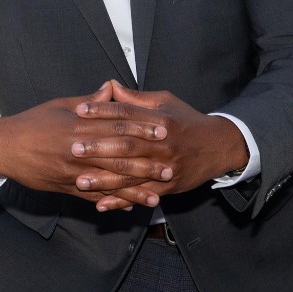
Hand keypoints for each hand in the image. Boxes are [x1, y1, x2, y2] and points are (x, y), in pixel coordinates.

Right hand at [0, 82, 172, 208]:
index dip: (142, 128)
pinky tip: (130, 207)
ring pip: (110, 182)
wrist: (4, 147)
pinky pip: (93, 197)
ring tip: (157, 193)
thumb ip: (89, 101)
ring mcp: (73, 172)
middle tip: (171, 166)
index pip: (117, 125)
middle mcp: (78, 149)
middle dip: (147, 163)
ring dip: (135, 189)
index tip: (164, 130)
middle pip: (119, 156)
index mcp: (78, 125)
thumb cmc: (32, 122)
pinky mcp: (66, 187)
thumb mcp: (60, 105)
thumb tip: (111, 89)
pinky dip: (113, 202)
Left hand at [72, 80, 248, 211]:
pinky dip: (121, 200)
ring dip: (105, 179)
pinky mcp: (168, 186)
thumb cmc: (187, 120)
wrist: (219, 146)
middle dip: (98, 147)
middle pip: (126, 145)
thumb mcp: (165, 102)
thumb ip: (136, 98)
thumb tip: (110, 87)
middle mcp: (162, 143)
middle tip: (73, 148)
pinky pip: (141, 194)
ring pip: (132, 174)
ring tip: (80, 180)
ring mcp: (165, 166)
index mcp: (159, 119)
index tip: (80, 110)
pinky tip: (101, 204)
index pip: (127, 114)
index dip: (103, 111)